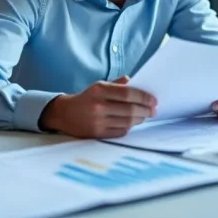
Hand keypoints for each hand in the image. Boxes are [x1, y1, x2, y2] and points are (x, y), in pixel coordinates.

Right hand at [39, 75, 156, 138]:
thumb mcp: (99, 86)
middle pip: (130, 109)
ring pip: (127, 122)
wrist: (64, 114)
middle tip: (153, 110)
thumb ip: (118, 84)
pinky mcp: (97, 134)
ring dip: (139, 119)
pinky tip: (131, 123)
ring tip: (144, 116)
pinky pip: (120, 131)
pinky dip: (129, 127)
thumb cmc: (86, 98)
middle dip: (145, 110)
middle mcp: (98, 105)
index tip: (154, 100)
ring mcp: (98, 121)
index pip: (128, 93)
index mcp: (99, 90)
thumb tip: (136, 83)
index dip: (144, 97)